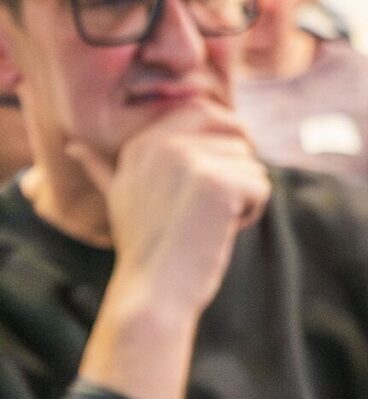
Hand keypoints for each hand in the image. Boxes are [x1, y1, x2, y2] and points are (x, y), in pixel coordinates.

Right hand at [71, 101, 271, 318]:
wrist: (154, 289)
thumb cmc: (142, 248)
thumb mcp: (117, 197)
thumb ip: (101, 168)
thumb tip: (74, 147)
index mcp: (142, 142)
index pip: (202, 109)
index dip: (228, 133)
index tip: (230, 163)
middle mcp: (164, 143)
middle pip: (236, 140)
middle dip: (236, 173)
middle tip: (209, 208)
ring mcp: (191, 161)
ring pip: (252, 166)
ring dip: (243, 198)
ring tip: (206, 223)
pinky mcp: (219, 183)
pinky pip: (262, 186)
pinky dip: (252, 213)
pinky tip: (220, 231)